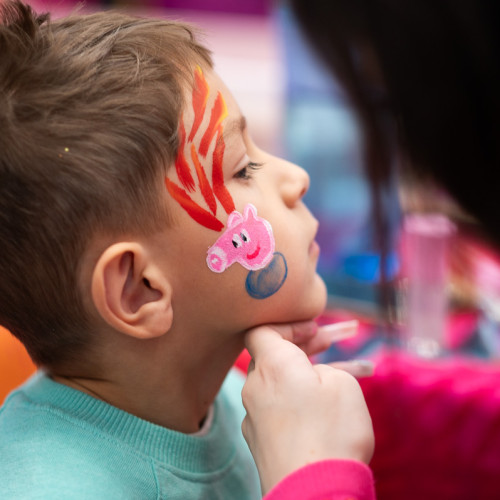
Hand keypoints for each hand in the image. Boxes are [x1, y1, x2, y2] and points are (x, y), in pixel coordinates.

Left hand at [241, 324, 374, 494]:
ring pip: (280, 381)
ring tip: (349, 372)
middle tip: (334, 340)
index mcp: (272, 364)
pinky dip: (298, 399)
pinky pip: (278, 406)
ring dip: (307, 373)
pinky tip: (324, 406)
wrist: (316, 494)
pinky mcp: (260, 439)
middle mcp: (255, 386)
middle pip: (273, 354)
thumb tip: (313, 376)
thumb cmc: (331, 434)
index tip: (314, 329)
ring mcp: (254, 414)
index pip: (263, 328)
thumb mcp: (343, 385)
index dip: (289, 324)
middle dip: (304, 345)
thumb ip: (323, 369)